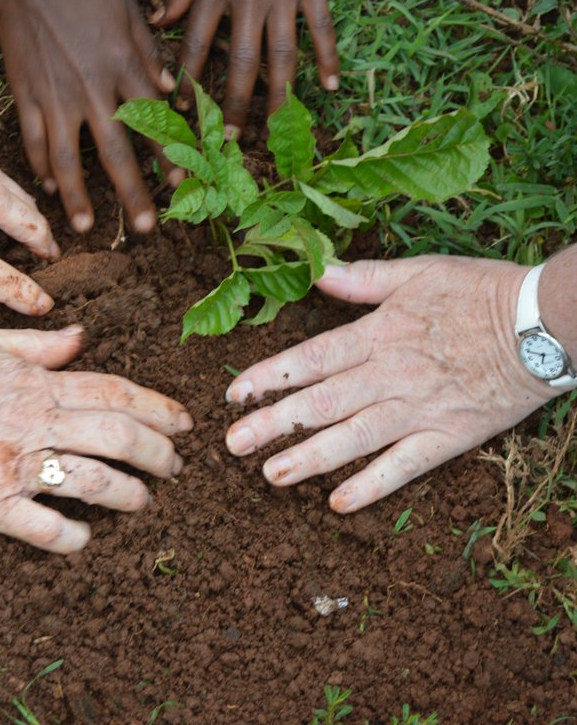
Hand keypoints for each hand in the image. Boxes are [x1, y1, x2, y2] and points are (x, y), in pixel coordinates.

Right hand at [0, 0, 175, 233]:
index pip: (155, 123)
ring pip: (68, 157)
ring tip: (86, 225)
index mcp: (125, 67)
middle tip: (144, 227)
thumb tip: (173, 91)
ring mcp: (56, 95)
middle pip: (116, 152)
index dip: (170, 158)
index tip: (182, 186)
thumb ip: (151, 54)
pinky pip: (33, 138)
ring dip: (78, 195)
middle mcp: (93, 89)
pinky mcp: (26, 93)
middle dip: (132, 193)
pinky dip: (39, 165)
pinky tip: (47, 186)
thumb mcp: (130, 11)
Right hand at [0, 324, 192, 551]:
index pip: (113, 391)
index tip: (183, 420)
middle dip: (158, 452)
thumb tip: (82, 336)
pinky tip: (86, 539)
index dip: (156, 405)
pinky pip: (41, 527)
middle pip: (116, 435)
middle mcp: (31, 424)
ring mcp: (11, 467)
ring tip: (145, 501)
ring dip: (128, 493)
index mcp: (33, 385)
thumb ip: (36, 343)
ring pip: (91, 482)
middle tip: (178, 465)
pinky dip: (70, 536)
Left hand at [156, 0, 338, 134]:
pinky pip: (321, 29)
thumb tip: (157, 23)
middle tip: (228, 138)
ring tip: (279, 129)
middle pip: (238, 64)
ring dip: (278, 96)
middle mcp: (246, 0)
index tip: (180, 111)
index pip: (194, 47)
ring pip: (281, 56)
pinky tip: (328, 87)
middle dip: (232, 105)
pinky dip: (326, 58)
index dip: (186, 81)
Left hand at [225, 255, 550, 510]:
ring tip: (271, 475)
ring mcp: (419, 409)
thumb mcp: (419, 271)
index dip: (270, 375)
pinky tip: (339, 502)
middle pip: (323, 403)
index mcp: (380, 333)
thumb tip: (317, 271)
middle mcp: (391, 374)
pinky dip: (372, 485)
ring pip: (354, 438)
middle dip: (274, 423)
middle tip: (232, 445)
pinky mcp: (449, 436)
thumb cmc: (480, 291)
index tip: (235, 392)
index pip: (312, 357)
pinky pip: (404, 467)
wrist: (541, 325)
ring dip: (310, 458)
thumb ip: (364, 278)